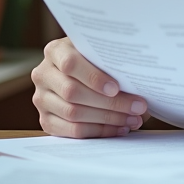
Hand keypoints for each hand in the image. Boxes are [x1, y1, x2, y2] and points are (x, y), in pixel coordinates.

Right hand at [31, 38, 147, 137]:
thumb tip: (142, 79)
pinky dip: (99, 131)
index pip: (70, 64)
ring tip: (134, 119)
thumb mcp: (101, 52)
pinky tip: (119, 128)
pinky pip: (72, 131)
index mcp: (55, 51)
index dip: (93, 78)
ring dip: (108, 119)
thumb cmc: (97, 59)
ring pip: (73, 113)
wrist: (79, 71)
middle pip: (73, 92)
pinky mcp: (46, 120)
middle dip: (109, 103)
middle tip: (138, 107)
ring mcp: (41, 99)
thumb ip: (112, 60)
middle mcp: (43, 74)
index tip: (116, 88)